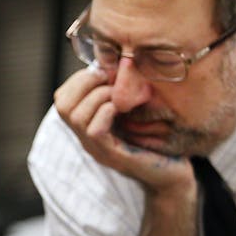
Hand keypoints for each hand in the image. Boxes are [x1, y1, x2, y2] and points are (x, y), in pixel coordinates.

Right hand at [52, 66, 194, 194]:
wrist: (173, 174)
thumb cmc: (157, 139)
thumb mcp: (134, 109)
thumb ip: (120, 91)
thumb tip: (114, 61)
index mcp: (88, 125)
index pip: (62, 98)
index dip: (79, 79)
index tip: (104, 72)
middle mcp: (87, 138)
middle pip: (62, 106)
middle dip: (85, 83)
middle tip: (110, 80)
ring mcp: (97, 149)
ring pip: (76, 117)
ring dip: (99, 96)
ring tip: (119, 96)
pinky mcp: (113, 156)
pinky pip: (95, 131)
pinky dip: (106, 112)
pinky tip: (121, 110)